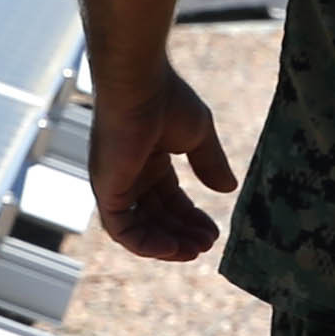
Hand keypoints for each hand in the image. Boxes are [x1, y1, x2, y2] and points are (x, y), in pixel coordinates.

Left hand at [89, 76, 237, 262]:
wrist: (139, 85)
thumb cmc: (167, 99)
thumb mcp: (198, 135)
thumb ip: (210, 163)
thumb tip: (228, 189)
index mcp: (148, 160)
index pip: (169, 199)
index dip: (190, 218)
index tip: (214, 232)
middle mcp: (129, 174)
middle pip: (155, 217)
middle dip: (182, 234)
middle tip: (208, 245)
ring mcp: (115, 184)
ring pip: (138, 228)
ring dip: (166, 244)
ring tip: (194, 251)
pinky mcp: (106, 190)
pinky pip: (121, 230)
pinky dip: (145, 243)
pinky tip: (172, 247)